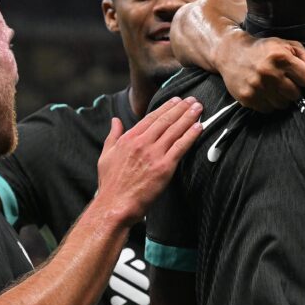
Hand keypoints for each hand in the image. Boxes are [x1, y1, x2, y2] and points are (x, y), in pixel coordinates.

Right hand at [96, 97, 202, 224]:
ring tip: (198, 108)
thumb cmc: (110, 184)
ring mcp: (154, 154)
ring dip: (189, 117)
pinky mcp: (164, 167)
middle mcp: (142, 143)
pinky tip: (199, 127)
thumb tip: (115, 120)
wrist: (115, 204)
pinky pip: (181, 147)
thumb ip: (112, 135)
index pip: (151, 117)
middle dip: (181, 108)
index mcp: (129, 139)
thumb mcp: (105, 155)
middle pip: (165, 121)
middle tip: (193, 100)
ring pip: (175, 131)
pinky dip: (191, 135)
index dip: (166, 107)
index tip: (176, 100)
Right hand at [218, 32, 304, 112]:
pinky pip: (268, 109)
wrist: (231, 52)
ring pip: (283, 105)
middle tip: (284, 81)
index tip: (295, 74)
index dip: (303, 78)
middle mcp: (268, 72)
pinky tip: (263, 91)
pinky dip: (269, 103)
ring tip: (273, 86)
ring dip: (281, 97)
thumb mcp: (289, 46)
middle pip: (295, 95)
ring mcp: (257, 86)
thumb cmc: (265, 49)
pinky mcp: (247, 97)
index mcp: (281, 57)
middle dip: (293, 89)